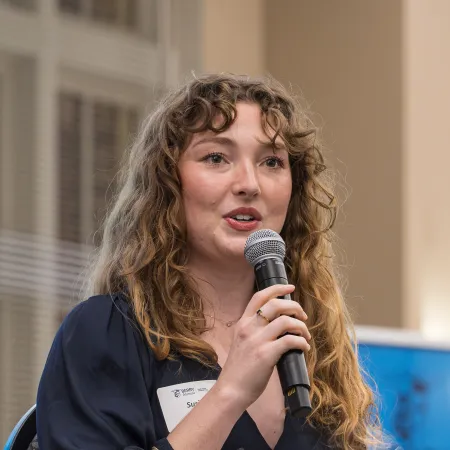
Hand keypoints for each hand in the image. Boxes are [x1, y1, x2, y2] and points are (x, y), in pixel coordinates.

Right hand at [216, 284, 310, 410]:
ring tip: (305, 335)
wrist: (230, 389)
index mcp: (243, 323)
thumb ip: (254, 330)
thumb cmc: (239, 368)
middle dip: (294, 306)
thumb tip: (277, 323)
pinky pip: (290, 340)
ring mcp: (257, 340)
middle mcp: (249, 328)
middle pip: (276, 304)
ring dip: (301, 326)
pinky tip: (304, 347)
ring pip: (285, 321)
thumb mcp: (241, 341)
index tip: (290, 287)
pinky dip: (301, 342)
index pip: (259, 297)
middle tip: (302, 316)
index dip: (276, 288)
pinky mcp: (265, 355)